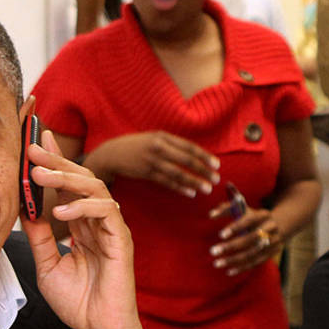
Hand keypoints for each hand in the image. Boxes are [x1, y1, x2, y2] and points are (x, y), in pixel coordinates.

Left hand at [21, 130, 150, 328]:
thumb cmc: (78, 302)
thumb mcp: (47, 264)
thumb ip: (39, 236)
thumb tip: (24, 209)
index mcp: (83, 224)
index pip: (69, 185)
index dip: (55, 161)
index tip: (35, 142)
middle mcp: (98, 221)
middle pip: (81, 179)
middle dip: (57, 161)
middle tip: (32, 148)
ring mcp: (111, 228)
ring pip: (95, 188)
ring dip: (66, 178)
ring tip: (40, 175)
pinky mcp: (121, 239)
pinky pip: (106, 211)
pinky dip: (83, 207)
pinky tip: (60, 211)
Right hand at [89, 132, 220, 196]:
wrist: (111, 153)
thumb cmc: (136, 146)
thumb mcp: (153, 138)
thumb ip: (170, 144)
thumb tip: (192, 155)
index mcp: (163, 136)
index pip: (189, 146)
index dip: (204, 156)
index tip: (217, 164)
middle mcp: (159, 147)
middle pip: (186, 160)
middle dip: (203, 170)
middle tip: (216, 178)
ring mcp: (152, 160)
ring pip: (178, 173)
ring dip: (194, 181)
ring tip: (206, 188)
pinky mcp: (146, 173)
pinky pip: (166, 181)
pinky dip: (180, 187)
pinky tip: (190, 192)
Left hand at [207, 203, 280, 276]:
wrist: (278, 225)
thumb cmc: (252, 217)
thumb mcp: (243, 209)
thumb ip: (226, 209)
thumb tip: (211, 215)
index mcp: (263, 215)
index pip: (249, 220)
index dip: (236, 227)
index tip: (221, 235)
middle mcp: (271, 228)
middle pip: (251, 239)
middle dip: (231, 246)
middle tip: (213, 251)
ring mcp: (274, 242)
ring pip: (253, 253)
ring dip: (234, 259)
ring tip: (217, 263)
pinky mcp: (272, 253)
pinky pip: (256, 262)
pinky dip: (242, 268)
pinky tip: (229, 271)